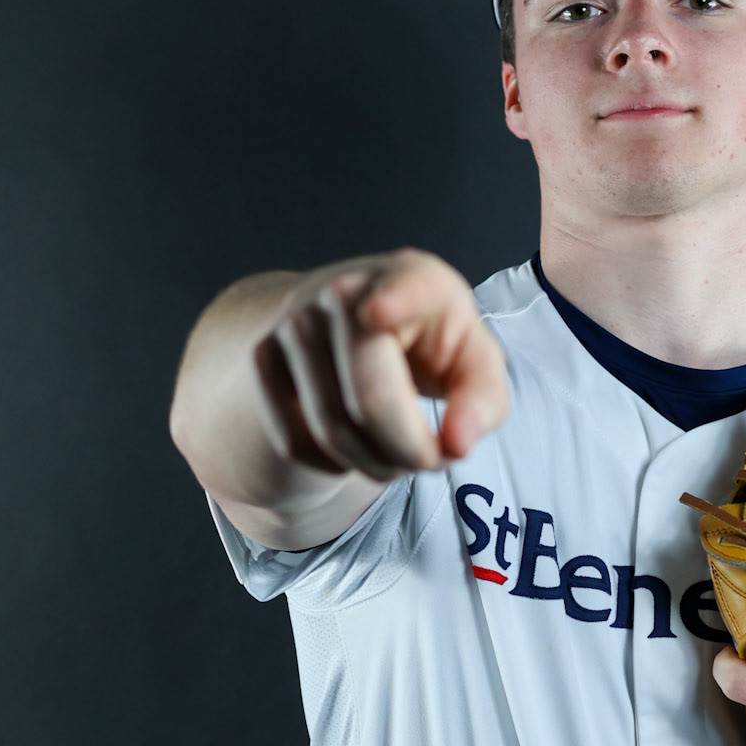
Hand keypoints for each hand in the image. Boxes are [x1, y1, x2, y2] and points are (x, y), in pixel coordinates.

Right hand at [255, 248, 508, 479]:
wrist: (353, 324)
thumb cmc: (430, 346)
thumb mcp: (473, 363)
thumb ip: (483, 401)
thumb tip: (456, 445)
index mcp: (413, 279)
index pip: (405, 289)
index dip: (393, 302)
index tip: (376, 313)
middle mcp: (345, 291)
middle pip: (370, 401)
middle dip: (409, 452)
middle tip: (433, 462)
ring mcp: (295, 322)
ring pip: (332, 431)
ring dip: (377, 466)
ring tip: (401, 456)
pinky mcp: (262, 356)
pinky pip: (297, 442)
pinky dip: (334, 465)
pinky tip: (358, 445)